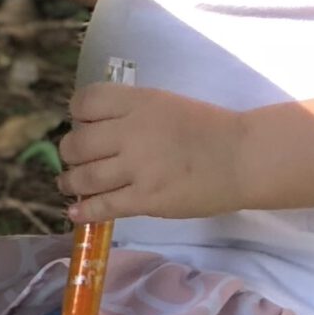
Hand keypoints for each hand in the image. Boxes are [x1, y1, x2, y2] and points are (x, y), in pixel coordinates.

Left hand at [59, 83, 248, 222]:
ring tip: (69, 183)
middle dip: (71, 152)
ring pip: (83, 177)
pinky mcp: (145, 199)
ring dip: (70, 181)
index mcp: (137, 103)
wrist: (244, 158)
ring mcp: (137, 168)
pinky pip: (103, 207)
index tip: (84, 124)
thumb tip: (93, 127)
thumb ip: (130, 112)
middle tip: (79, 158)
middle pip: (76, 144)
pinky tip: (76, 212)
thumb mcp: (164, 103)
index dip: (78, 114)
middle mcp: (131, 133)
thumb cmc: (208, 128)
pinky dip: (83, 211)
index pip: (85, 102)